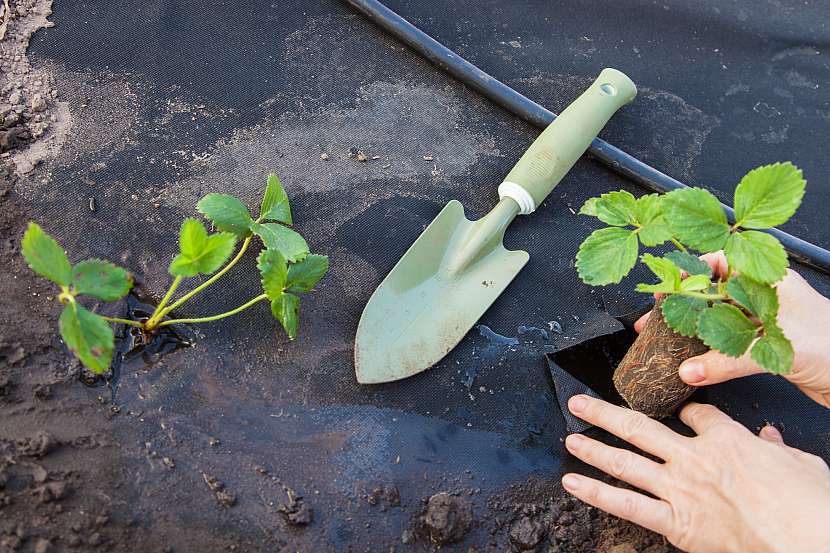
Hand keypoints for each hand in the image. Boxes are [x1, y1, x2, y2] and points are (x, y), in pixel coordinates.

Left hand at [562, 395, 829, 552]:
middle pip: (640, 427)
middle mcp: (694, 458)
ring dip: (593, 448)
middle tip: (579, 404)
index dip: (687, 413)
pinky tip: (573, 484)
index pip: (697, 416)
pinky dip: (596, 494)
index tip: (680, 413)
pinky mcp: (675, 522)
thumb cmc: (809, 506)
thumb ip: (777, 450)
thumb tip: (771, 438)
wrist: (806, 540)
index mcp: (727, 440)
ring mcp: (680, 488)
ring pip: (625, 461)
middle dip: (606, 413)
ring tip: (569, 438)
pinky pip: (627, 504)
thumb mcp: (803, 464)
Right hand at [635, 251, 829, 407]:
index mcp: (770, 280)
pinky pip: (729, 344)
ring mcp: (765, 321)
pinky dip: (710, 351)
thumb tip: (690, 370)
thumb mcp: (775, 348)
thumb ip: (728, 360)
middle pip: (715, 293)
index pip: (723, 262)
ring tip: (665, 336)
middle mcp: (765, 297)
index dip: (692, 271)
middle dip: (684, 303)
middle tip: (656, 314)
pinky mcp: (766, 346)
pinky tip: (693, 360)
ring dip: (694, 329)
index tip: (668, 285)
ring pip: (720, 320)